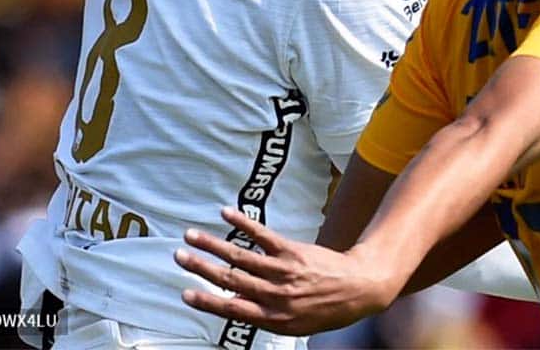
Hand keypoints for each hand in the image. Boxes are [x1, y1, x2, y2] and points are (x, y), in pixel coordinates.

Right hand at [174, 207, 397, 335]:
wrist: (362, 288)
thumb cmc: (329, 310)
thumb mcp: (297, 325)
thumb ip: (267, 316)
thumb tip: (236, 304)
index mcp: (274, 318)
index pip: (232, 309)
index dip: (206, 301)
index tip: (184, 292)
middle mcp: (276, 295)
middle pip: (230, 280)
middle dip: (200, 268)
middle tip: (177, 257)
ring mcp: (284, 271)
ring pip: (240, 257)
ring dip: (212, 245)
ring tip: (190, 236)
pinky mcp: (293, 251)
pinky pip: (263, 236)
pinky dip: (243, 224)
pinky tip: (226, 214)